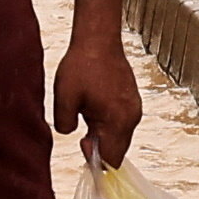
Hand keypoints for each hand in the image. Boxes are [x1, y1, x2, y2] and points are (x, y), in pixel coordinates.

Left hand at [53, 26, 142, 167]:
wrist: (98, 39)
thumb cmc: (81, 66)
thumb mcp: (64, 99)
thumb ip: (65, 125)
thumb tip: (72, 136)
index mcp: (117, 120)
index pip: (112, 159)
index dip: (95, 159)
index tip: (81, 143)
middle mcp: (131, 117)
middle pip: (118, 150)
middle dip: (99, 148)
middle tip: (82, 128)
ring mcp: (134, 108)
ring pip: (120, 136)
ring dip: (103, 134)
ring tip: (87, 113)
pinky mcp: (132, 100)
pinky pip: (121, 122)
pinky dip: (108, 123)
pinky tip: (93, 106)